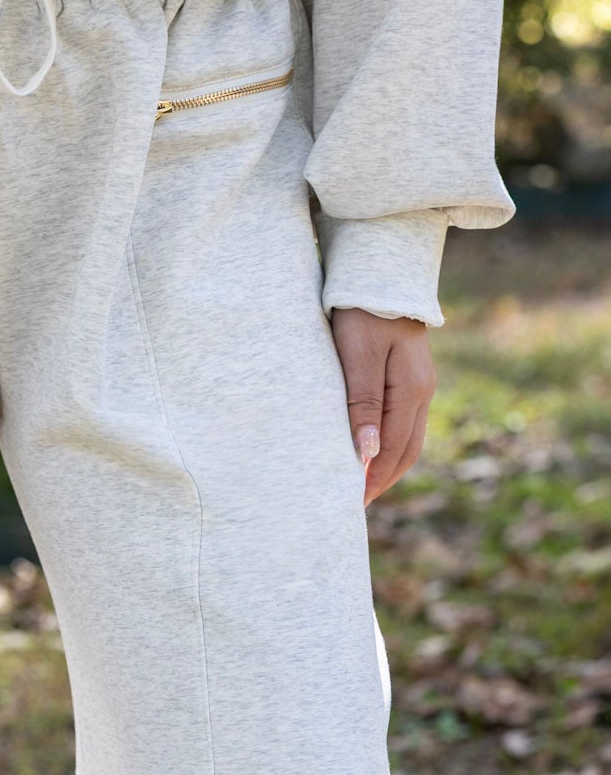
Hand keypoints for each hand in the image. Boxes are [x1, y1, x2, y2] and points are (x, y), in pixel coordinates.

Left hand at [330, 308, 435, 505]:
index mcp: (412, 390)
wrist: (378, 270)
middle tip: (355, 505)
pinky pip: (404, 421)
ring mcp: (419, 383)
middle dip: (384, 479)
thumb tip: (368, 454)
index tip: (352, 503)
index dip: (375, 479)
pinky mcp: (409, 375)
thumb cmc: (361, 311)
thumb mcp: (358, 357)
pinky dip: (390, 444)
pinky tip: (371, 451)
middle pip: (408, 450)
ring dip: (388, 464)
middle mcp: (422, 390)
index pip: (395, 449)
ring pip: (408, 437)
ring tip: (363, 486)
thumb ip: (363, 405)